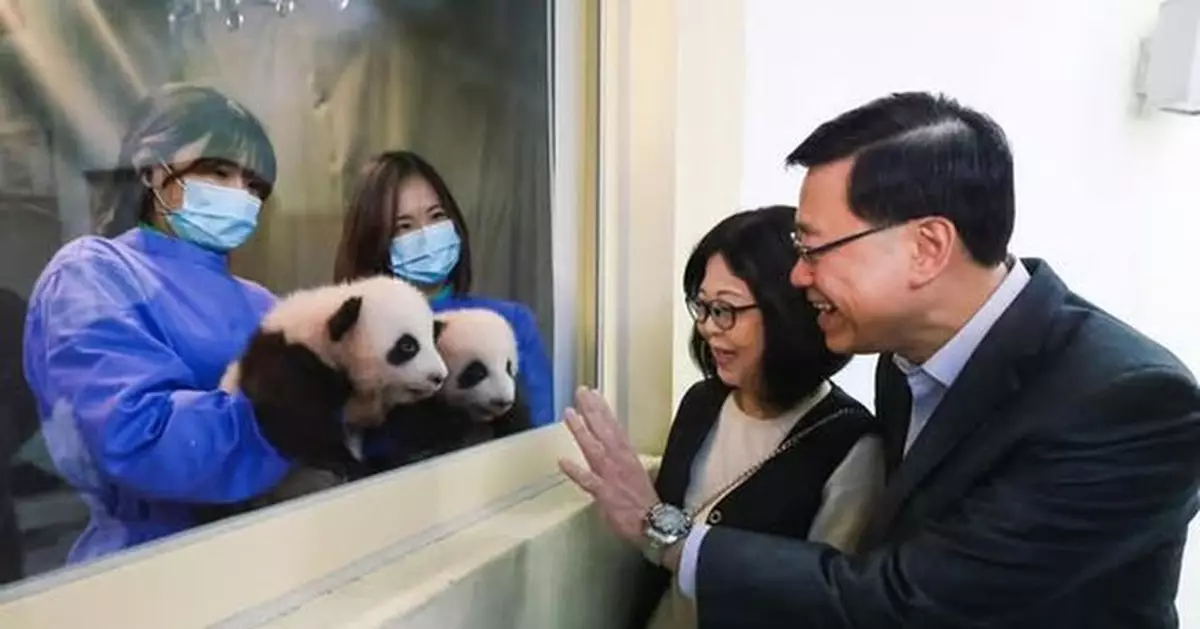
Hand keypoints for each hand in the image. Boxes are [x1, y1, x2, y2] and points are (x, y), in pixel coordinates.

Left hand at [558, 387, 660, 548]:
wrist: (655, 525)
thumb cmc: (643, 502)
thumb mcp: (634, 473)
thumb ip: (620, 460)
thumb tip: (610, 449)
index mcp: (627, 455)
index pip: (613, 427)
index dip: (602, 409)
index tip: (593, 393)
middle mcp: (619, 461)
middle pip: (604, 430)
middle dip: (591, 410)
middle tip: (581, 391)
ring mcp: (612, 476)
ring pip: (594, 448)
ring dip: (581, 430)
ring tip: (568, 413)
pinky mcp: (606, 493)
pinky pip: (588, 481)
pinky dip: (576, 471)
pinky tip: (562, 461)